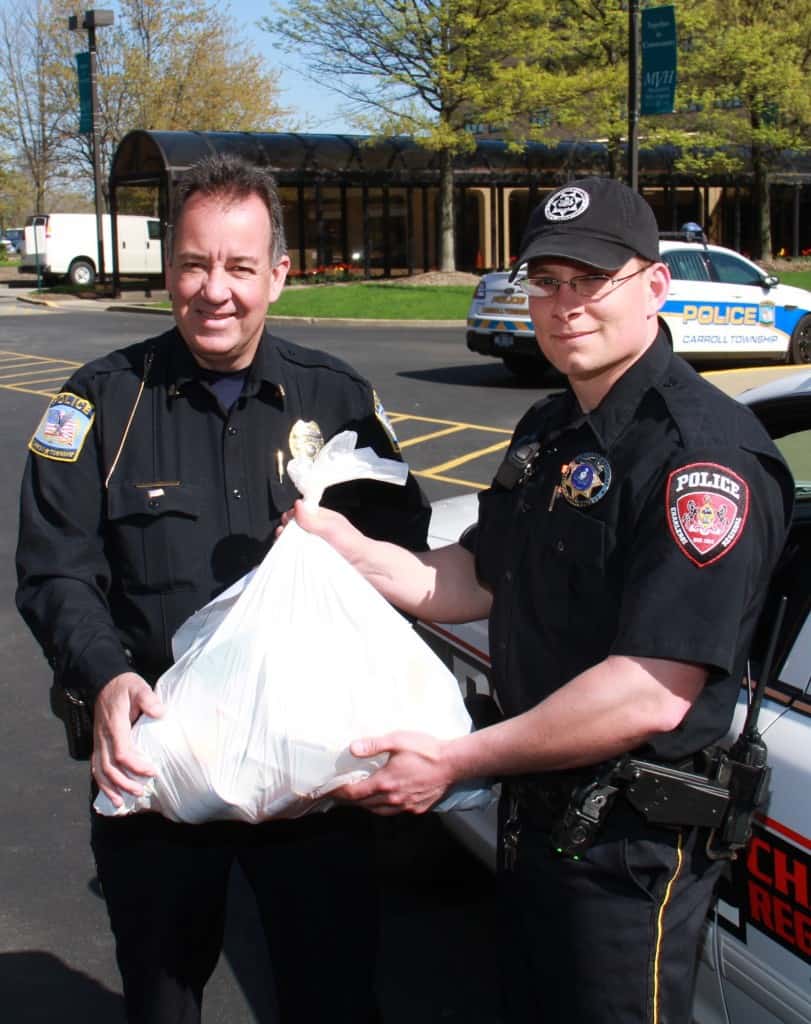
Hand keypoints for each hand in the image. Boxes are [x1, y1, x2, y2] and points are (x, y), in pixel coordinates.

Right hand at [91, 671, 164, 806]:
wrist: (105, 682)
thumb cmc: (125, 687)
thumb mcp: (138, 687)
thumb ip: (148, 699)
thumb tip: (160, 712)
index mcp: (115, 726)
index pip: (122, 753)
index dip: (136, 766)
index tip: (153, 771)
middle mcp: (103, 737)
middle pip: (109, 767)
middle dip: (125, 783)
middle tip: (142, 791)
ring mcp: (98, 742)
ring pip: (99, 771)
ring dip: (111, 788)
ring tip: (123, 803)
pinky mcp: (98, 745)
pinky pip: (96, 768)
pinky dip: (102, 784)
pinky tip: (111, 795)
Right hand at [278, 501, 364, 561]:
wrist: (365, 568)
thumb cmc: (352, 545)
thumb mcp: (331, 528)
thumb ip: (313, 519)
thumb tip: (297, 504)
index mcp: (322, 519)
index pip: (301, 513)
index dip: (292, 516)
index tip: (286, 522)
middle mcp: (318, 531)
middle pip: (295, 528)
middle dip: (286, 531)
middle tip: (281, 534)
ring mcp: (315, 546)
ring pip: (295, 542)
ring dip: (287, 544)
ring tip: (281, 545)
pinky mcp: (314, 560)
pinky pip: (299, 557)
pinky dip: (292, 556)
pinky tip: (288, 558)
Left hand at [332, 731, 454, 814]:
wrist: (453, 763)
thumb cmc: (426, 750)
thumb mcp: (397, 740)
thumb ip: (374, 745)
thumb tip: (352, 748)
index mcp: (384, 782)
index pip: (354, 793)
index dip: (339, 792)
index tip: (327, 791)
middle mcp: (392, 799)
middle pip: (363, 804)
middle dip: (350, 800)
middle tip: (340, 793)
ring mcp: (405, 806)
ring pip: (378, 811)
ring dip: (365, 805)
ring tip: (358, 797)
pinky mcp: (417, 808)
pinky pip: (393, 812)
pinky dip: (383, 807)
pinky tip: (383, 800)